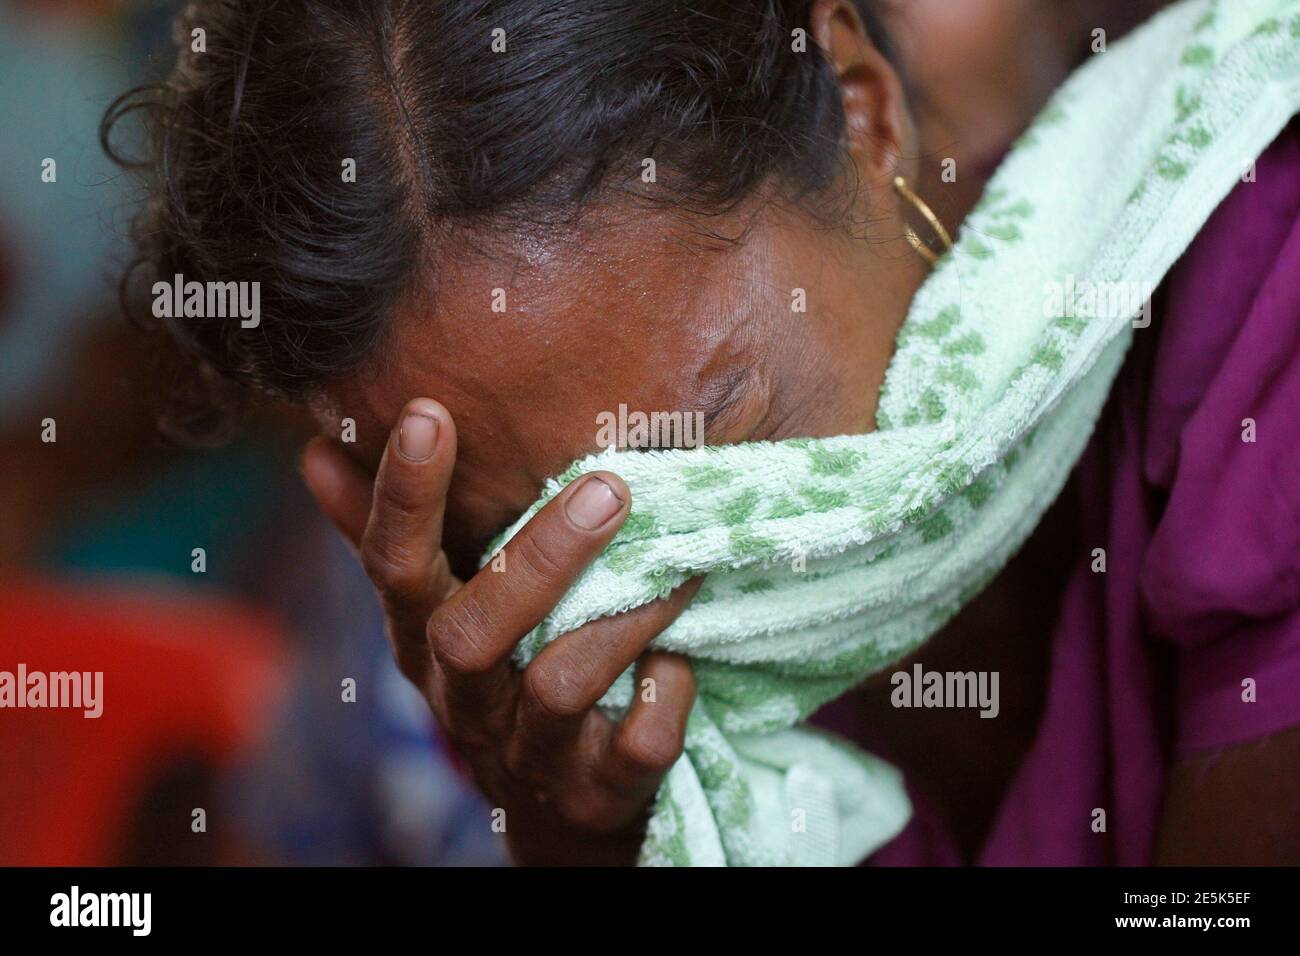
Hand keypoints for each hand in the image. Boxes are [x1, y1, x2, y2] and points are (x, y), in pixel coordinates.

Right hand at [302, 398, 698, 864]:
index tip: (430, 414)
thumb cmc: (496, 681)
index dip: (405, 497)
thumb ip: (385, 536)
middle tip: (610, 488)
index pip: (393, 568)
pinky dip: (663, 700)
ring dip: (622, 619)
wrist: (557, 810)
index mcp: (422, 643)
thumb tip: (315, 450)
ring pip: (559, 685)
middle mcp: (465, 700)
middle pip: (472, 634)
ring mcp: (531, 751)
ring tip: (680, 560)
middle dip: (539, 559)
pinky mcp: (597, 791)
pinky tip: (682, 659)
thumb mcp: (437, 613)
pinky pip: (633, 748)